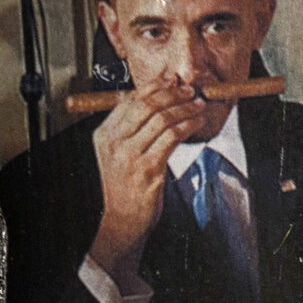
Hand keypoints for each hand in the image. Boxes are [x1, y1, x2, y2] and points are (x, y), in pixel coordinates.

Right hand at [88, 84, 206, 288]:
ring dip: (185, 108)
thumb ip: (132, 131)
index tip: (172, 81)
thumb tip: (156, 102)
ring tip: (199, 105)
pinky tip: (197, 122)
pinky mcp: (148, 170)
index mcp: (104, 135)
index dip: (154, 87)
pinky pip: (171, 138)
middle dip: (172, 94)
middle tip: (191, 91)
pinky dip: (188, 125)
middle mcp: (114, 143)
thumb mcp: (119, 155)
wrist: (121, 221)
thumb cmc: (124, 187)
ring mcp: (130, 157)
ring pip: (162, 120)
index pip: (129, 101)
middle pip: (146, 106)